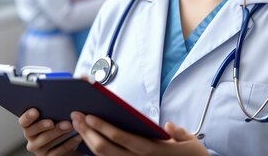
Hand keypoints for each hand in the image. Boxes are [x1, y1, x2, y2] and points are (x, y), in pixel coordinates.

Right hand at [19, 108, 82, 155]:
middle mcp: (31, 138)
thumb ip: (52, 110)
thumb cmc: (60, 124)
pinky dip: (69, 142)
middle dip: (43, 125)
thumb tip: (59, 96)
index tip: (36, 111)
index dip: (28, 116)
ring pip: (46, 140)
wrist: (67, 143)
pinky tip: (77, 135)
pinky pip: (58, 150)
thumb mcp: (54, 116)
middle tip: (52, 122)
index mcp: (29, 126)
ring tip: (70, 125)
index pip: (23, 121)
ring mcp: (39, 149)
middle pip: (32, 131)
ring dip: (58, 132)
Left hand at [71, 111, 209, 155]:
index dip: (103, 127)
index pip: (122, 138)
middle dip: (88, 132)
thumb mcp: (191, 143)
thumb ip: (179, 133)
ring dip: (87, 141)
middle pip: (105, 149)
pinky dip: (95, 151)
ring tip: (78, 125)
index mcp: (153, 150)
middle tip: (76, 116)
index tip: (90, 116)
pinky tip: (87, 140)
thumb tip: (168, 126)